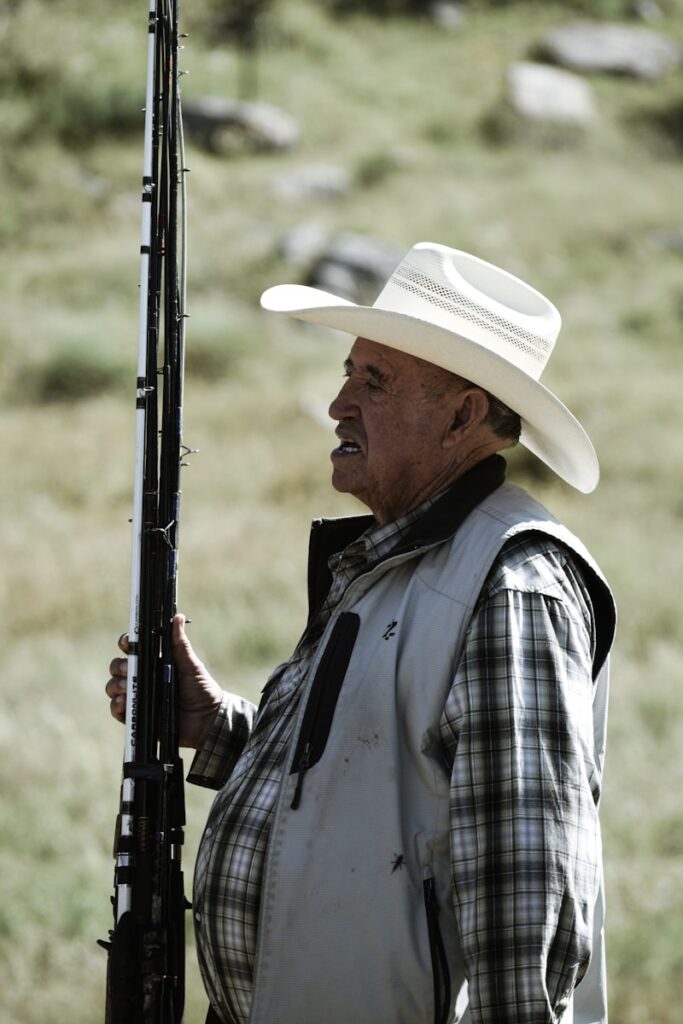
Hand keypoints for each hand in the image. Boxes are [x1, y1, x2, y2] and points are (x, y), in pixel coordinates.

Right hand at [106, 613, 222, 748]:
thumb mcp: (191, 665)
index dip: (126, 643)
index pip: (132, 648)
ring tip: (128, 688)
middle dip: (119, 666)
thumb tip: (178, 617)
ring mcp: (138, 696)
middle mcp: (142, 677)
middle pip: (118, 666)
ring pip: (113, 686)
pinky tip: (124, 702)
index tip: (127, 643)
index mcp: (153, 661)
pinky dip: (117, 705)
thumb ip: (181, 644)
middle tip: (130, 670)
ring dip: (116, 685)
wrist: (207, 720)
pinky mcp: (137, 716)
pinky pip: (117, 709)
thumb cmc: (201, 689)